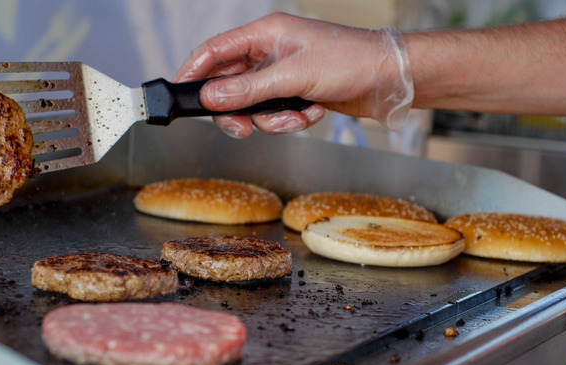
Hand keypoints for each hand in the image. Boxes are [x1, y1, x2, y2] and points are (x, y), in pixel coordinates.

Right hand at [174, 12, 412, 136]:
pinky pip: (274, 114)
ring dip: (272, 120)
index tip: (178, 93)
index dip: (193, 72)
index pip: (214, 51)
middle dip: (238, 111)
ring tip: (297, 115)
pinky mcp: (292, 94)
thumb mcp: (293, 76)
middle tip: (243, 128)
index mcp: (264, 34)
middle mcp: (268, 53)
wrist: (388, 79)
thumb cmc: (350, 61)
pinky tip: (312, 112)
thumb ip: (248, 89)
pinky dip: (291, 120)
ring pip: (252, 107)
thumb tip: (210, 97)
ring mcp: (280, 75)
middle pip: (229, 87)